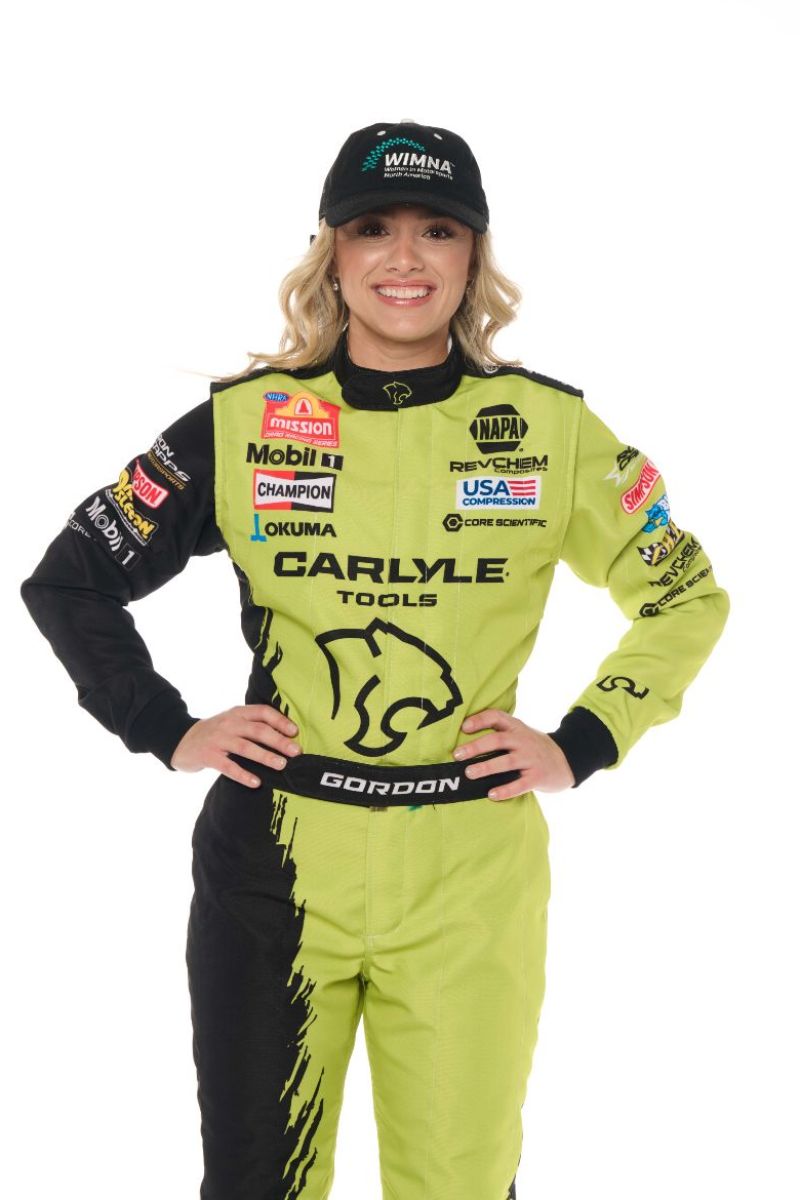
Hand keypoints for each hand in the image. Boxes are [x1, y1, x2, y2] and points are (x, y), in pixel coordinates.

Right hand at [170, 704, 301, 787]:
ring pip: (245, 747)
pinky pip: (228, 767)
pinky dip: (243, 774)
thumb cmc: (215, 733)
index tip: (295, 732)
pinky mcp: (208, 756)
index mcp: (238, 713)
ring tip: (281, 765)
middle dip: (278, 741)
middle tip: (295, 751)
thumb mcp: (232, 722)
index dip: (280, 721)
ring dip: (265, 756)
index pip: (262, 712)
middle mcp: (229, 724)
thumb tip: (285, 736)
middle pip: (257, 730)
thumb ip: (252, 725)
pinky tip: (256, 782)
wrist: (181, 740)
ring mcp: (217, 740)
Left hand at [452, 708, 574, 799]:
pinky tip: (491, 794)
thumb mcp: (519, 733)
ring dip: (486, 767)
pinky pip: (520, 784)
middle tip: (458, 754)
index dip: (480, 720)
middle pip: (498, 740)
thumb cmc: (532, 747)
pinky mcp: (538, 777)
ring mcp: (532, 759)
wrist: (566, 760)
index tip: (464, 727)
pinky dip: (505, 790)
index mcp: (516, 728)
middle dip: (476, 747)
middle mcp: (523, 741)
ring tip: (469, 773)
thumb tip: (463, 738)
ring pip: (507, 761)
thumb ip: (499, 732)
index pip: (497, 717)